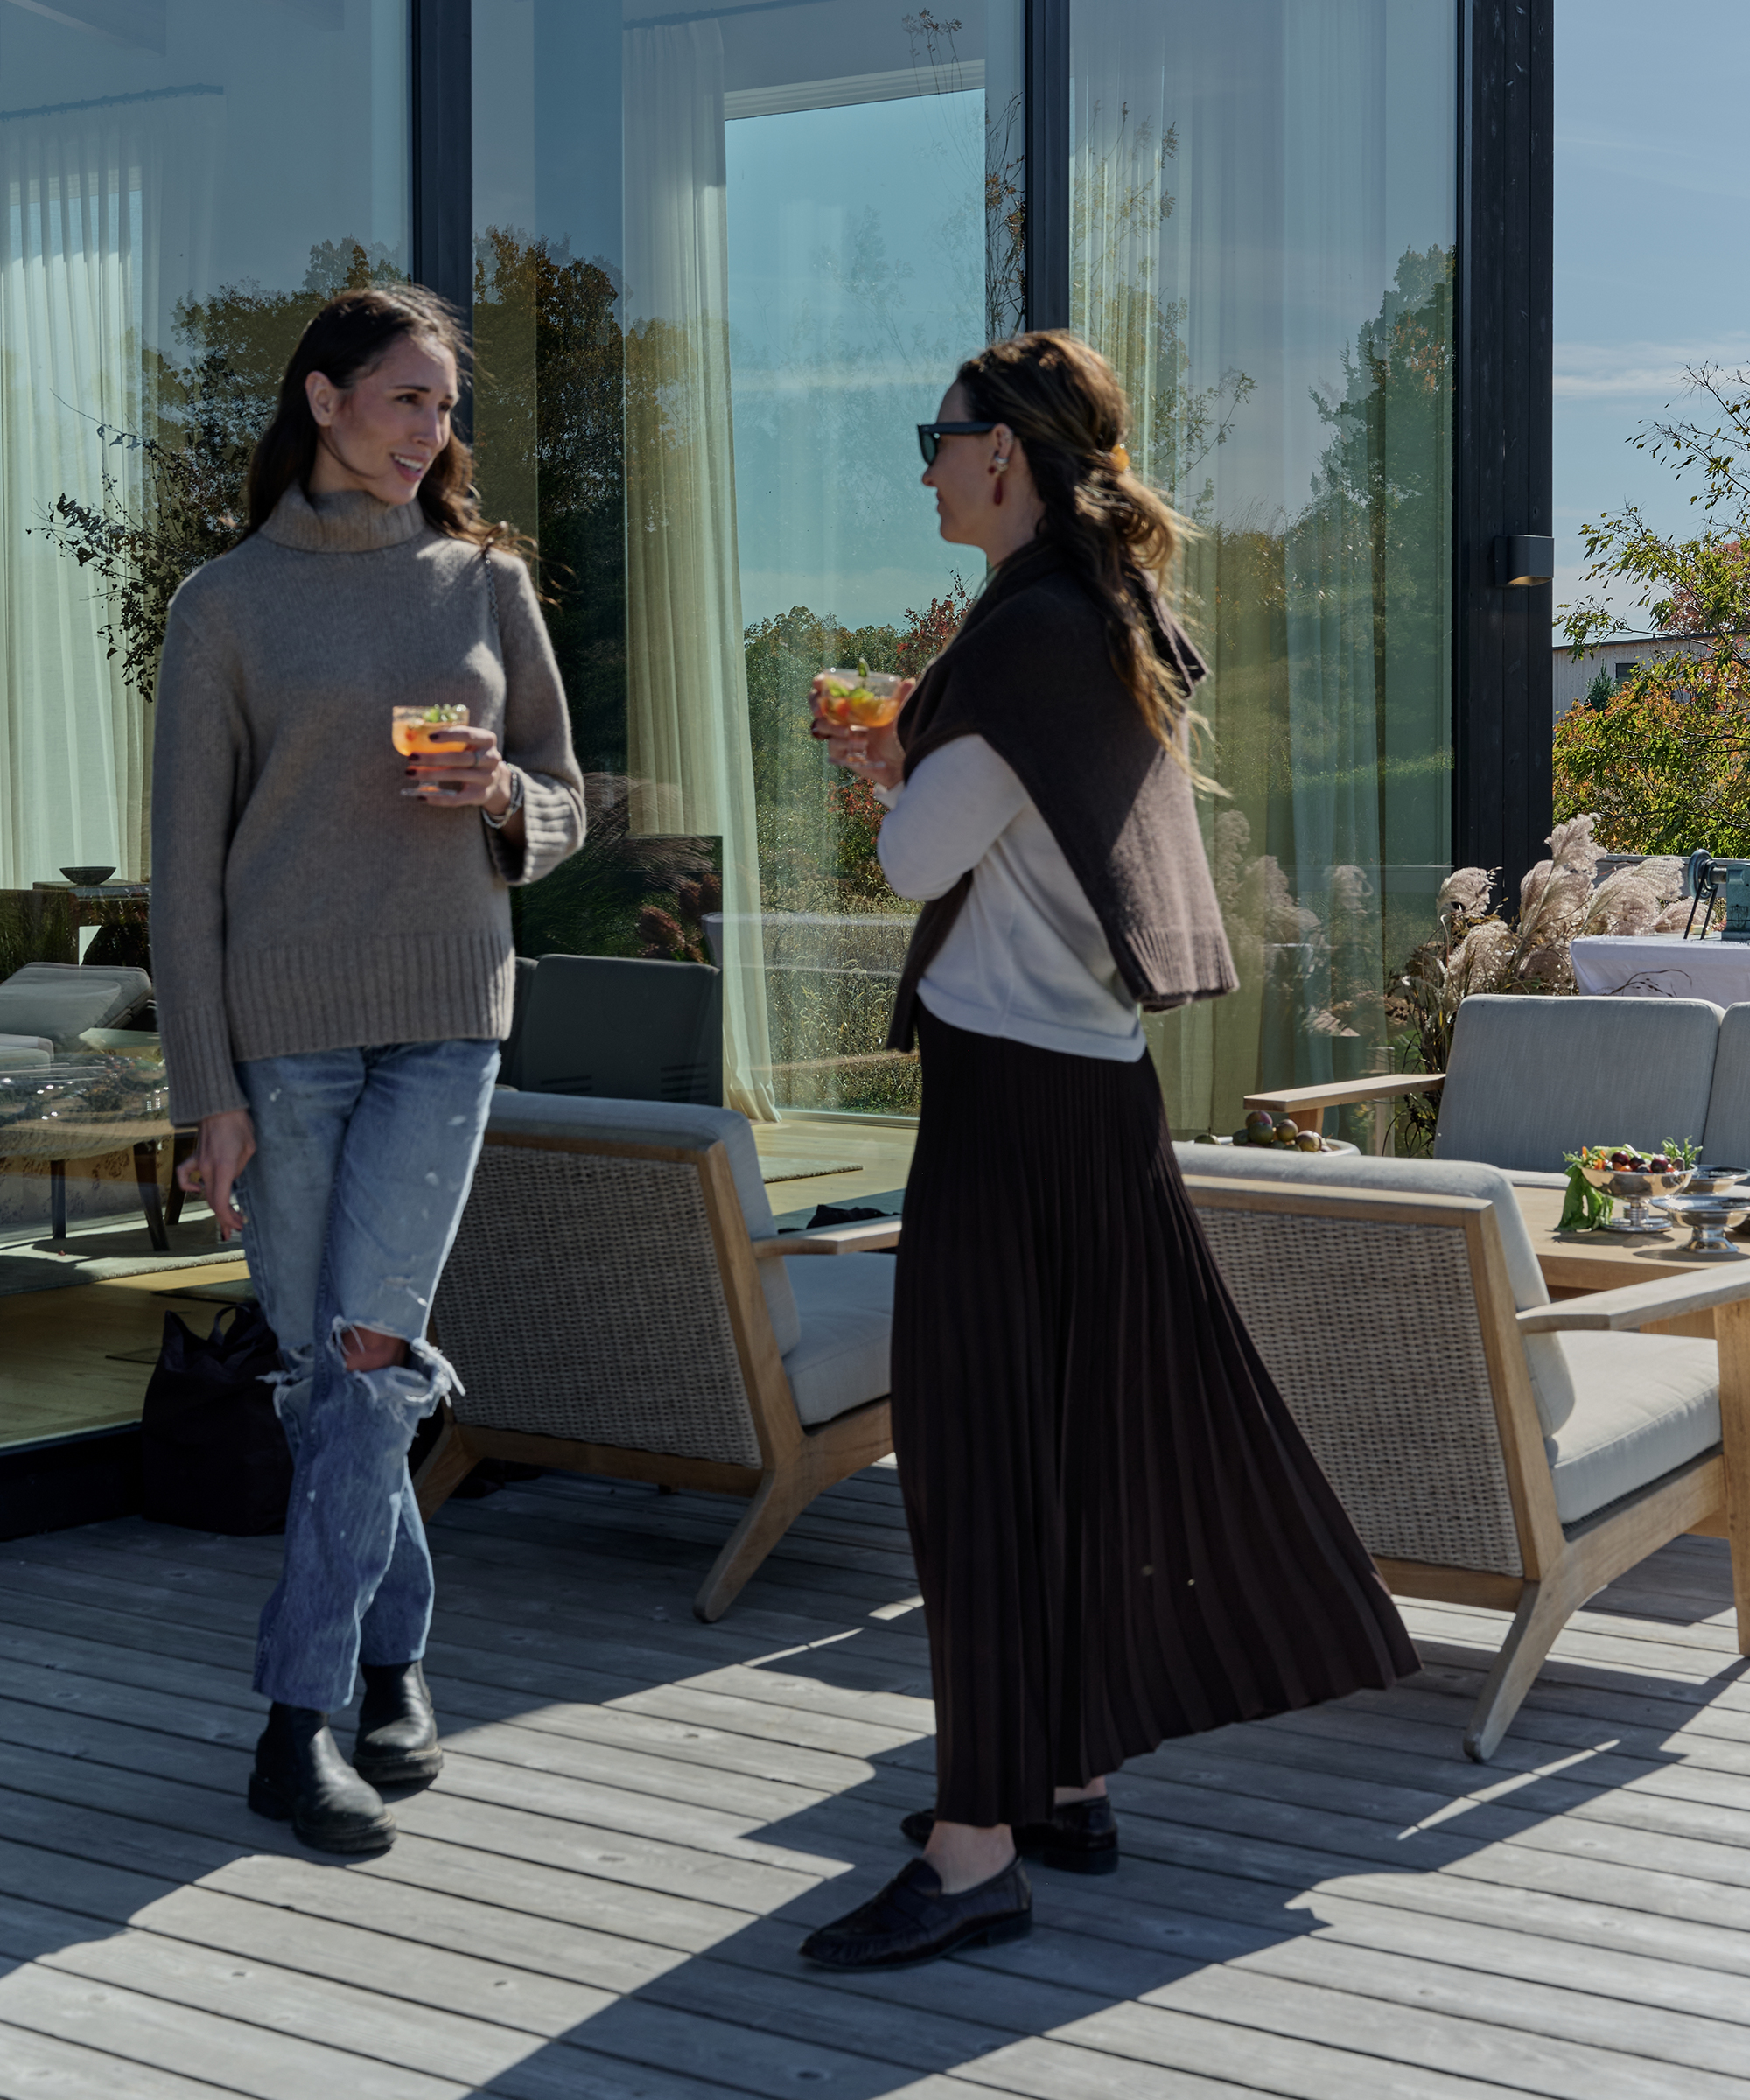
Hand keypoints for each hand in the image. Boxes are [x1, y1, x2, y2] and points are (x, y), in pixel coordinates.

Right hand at [178, 1108, 255, 1239]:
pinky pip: (184, 1174)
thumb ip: (240, 1168)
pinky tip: (198, 1189)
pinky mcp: (196, 1155)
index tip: (240, 1224)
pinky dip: (188, 1185)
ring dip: (214, 1208)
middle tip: (235, 1228)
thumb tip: (233, 1178)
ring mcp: (199, 1163)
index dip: (229, 1218)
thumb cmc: (239, 1124)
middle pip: (213, 1201)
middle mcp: (208, 1169)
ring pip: (204, 1193)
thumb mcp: (250, 1148)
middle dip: (225, 1218)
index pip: (221, 1203)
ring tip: (224, 1222)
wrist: (221, 1105)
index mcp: (224, 1168)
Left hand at [401, 724, 516, 814]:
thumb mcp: (470, 742)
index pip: (467, 734)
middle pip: (458, 758)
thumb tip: (415, 735)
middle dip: (432, 758)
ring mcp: (487, 778)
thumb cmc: (473, 755)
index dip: (448, 735)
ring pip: (455, 776)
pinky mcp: (480, 795)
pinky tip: (421, 796)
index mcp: (487, 740)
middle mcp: (490, 759)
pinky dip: (437, 798)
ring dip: (430, 775)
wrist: (495, 780)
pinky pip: (456, 799)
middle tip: (412, 757)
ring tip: (410, 773)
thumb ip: (451, 738)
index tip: (429, 737)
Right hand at [809, 674, 912, 792]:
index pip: (830, 688)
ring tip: (852, 733)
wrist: (899, 763)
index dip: (821, 683)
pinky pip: (832, 745)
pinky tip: (860, 746)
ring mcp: (839, 735)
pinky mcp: (840, 753)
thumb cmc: (898, 736)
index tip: (818, 682)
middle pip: (818, 706)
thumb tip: (909, 681)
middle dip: (815, 704)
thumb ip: (901, 698)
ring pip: (823, 726)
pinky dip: (843, 744)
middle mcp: (843, 717)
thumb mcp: (898, 715)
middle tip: (820, 711)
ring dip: (834, 728)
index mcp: (853, 703)